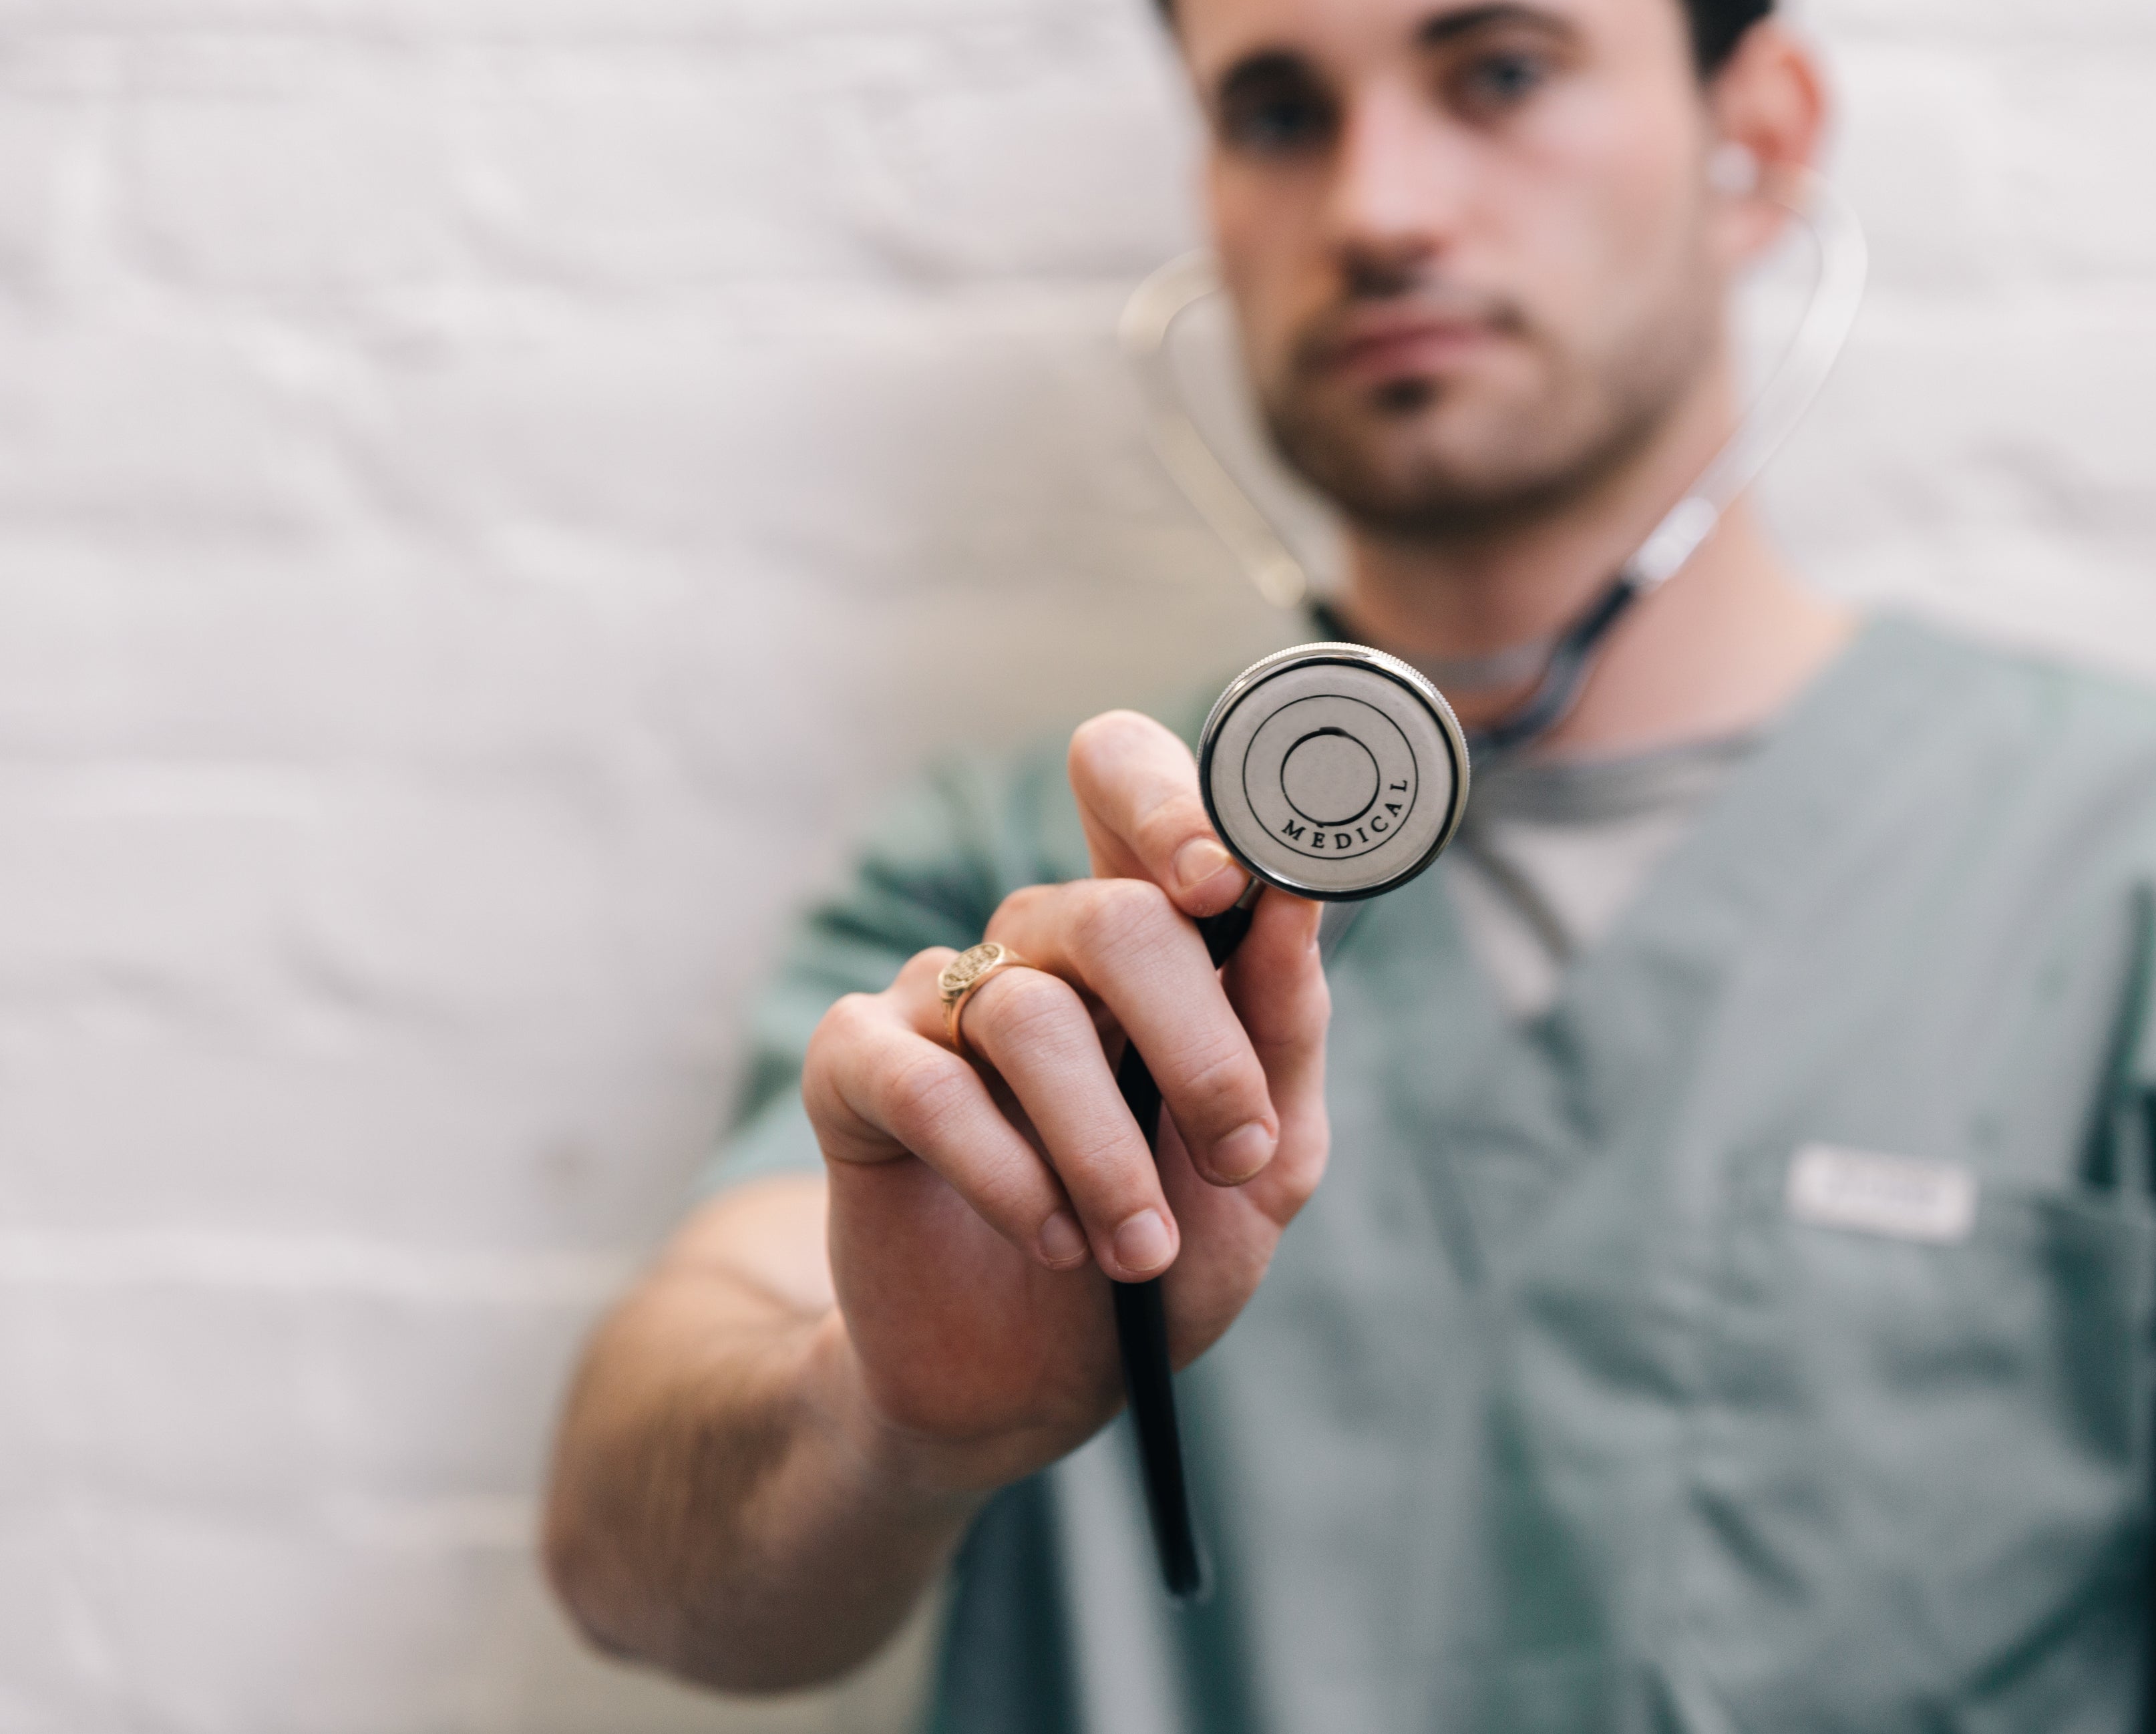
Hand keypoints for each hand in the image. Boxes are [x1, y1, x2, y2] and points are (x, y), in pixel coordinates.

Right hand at [797, 711, 1330, 1495]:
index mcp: (1141, 927)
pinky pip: (926, 1085)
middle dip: (1196, 1045)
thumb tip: (1297, 902)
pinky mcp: (854, 1073)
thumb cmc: (1166, 1250)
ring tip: (1139, 1250)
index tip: (1226, 884)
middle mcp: (1036, 940)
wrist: (1033, 1384)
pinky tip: (1051, 1238)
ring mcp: (940, 1000)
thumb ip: (1286, 1030)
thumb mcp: (1268, 1157)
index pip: (1124, 775)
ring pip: (1029, 1015)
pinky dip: (1005, 1172)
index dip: (1170, 800)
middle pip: (1110, 914)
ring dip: (1106, 1151)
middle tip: (1237, 1153)